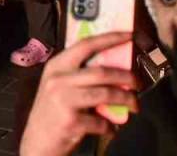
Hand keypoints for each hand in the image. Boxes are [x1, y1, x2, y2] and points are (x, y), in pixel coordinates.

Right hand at [18, 31, 139, 155]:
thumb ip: (79, 75)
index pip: (86, 45)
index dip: (110, 38)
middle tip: (138, 83)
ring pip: (107, 94)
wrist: (37, 142)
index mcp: (57, 65)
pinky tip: (110, 128)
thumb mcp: (59, 86)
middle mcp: (58, 79)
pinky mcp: (71, 121)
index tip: (130, 35)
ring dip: (127, 100)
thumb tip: (114, 67)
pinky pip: (101, 121)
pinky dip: (111, 126)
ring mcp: (63, 100)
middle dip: (127, 76)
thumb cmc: (53, 112)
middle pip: (102, 71)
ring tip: (134, 106)